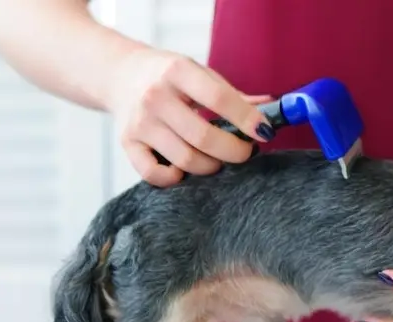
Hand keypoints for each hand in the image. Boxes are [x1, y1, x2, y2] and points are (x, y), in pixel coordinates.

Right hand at [107, 48, 273, 186]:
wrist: (120, 75)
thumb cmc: (169, 77)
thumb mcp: (199, 74)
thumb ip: (233, 94)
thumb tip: (272, 108)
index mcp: (178, 71)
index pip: (220, 99)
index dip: (247, 119)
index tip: (264, 132)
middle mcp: (155, 96)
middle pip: (204, 137)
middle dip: (234, 152)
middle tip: (245, 152)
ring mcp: (139, 122)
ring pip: (185, 159)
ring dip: (211, 166)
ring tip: (218, 160)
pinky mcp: (127, 143)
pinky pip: (154, 174)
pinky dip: (175, 177)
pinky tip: (184, 167)